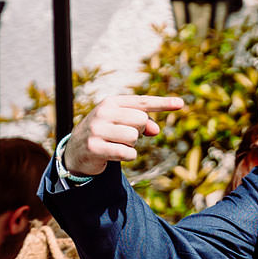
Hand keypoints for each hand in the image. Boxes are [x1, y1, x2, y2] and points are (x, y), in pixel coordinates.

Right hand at [62, 94, 185, 176]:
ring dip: (131, 145)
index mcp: (112, 102)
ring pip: (134, 137)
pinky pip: (127, 152)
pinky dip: (127, 156)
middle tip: (124, 136)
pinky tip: (116, 155)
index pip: (142, 102)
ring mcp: (98, 129)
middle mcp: (104, 112)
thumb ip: (142, 123)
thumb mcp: (122, 124)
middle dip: (139, 131)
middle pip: (141, 120)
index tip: (181, 104)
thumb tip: (156, 130)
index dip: (162, 103)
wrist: (76, 151)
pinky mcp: (95, 147)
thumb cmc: (105, 134)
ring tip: (116, 144)